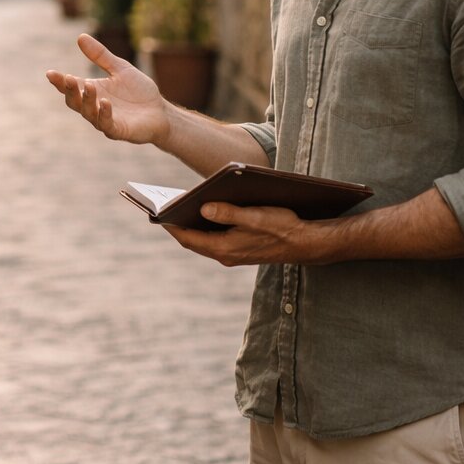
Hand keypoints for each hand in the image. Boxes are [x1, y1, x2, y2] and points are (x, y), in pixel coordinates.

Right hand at [45, 33, 173, 145]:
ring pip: (88, 113)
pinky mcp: (118, 130)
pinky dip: (104, 113)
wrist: (161, 111)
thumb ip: (100, 56)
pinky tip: (106, 102)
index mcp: (92, 91)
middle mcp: (94, 107)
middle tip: (67, 79)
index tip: (50, 73)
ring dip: (87, 100)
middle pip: (74, 101)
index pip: (71, 87)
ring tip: (89, 86)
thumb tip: (80, 37)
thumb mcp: (120, 68)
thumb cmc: (139, 91)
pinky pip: (107, 124)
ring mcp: (104, 120)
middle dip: (69, 91)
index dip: (60, 81)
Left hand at [164, 203, 331, 266]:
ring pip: (204, 241)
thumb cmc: (282, 227)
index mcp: (225, 248)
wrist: (306, 244)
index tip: (157, 213)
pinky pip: (216, 240)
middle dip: (178, 225)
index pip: (188, 238)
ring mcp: (233, 255)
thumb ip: (228, 213)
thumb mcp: (254, 216)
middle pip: (193, 241)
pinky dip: (207, 229)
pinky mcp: (241, 251)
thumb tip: (202, 208)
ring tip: (180, 208)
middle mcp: (226, 255)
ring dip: (193, 227)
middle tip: (164, 209)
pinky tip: (206, 214)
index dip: (172, 226)